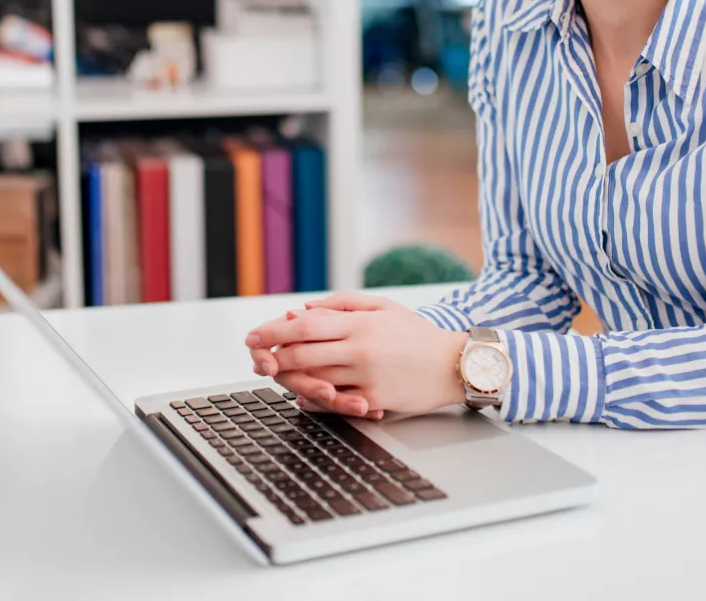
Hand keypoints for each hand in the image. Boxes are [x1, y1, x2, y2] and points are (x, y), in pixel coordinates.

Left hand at [246, 292, 468, 416]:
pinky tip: (302, 395)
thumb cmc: (417, 334)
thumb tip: (302, 309)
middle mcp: (358, 350)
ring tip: (276, 374)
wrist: (453, 365)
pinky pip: (334, 402)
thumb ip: (341, 304)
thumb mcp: (382, 307)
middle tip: (256, 359)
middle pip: (301, 354)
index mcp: (359, 324)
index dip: (273, 331)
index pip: (304, 326)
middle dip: (272, 357)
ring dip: (289, 379)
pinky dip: (313, 399)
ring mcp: (364, 377)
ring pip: (313, 380)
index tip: (253, 336)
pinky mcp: (373, 399)